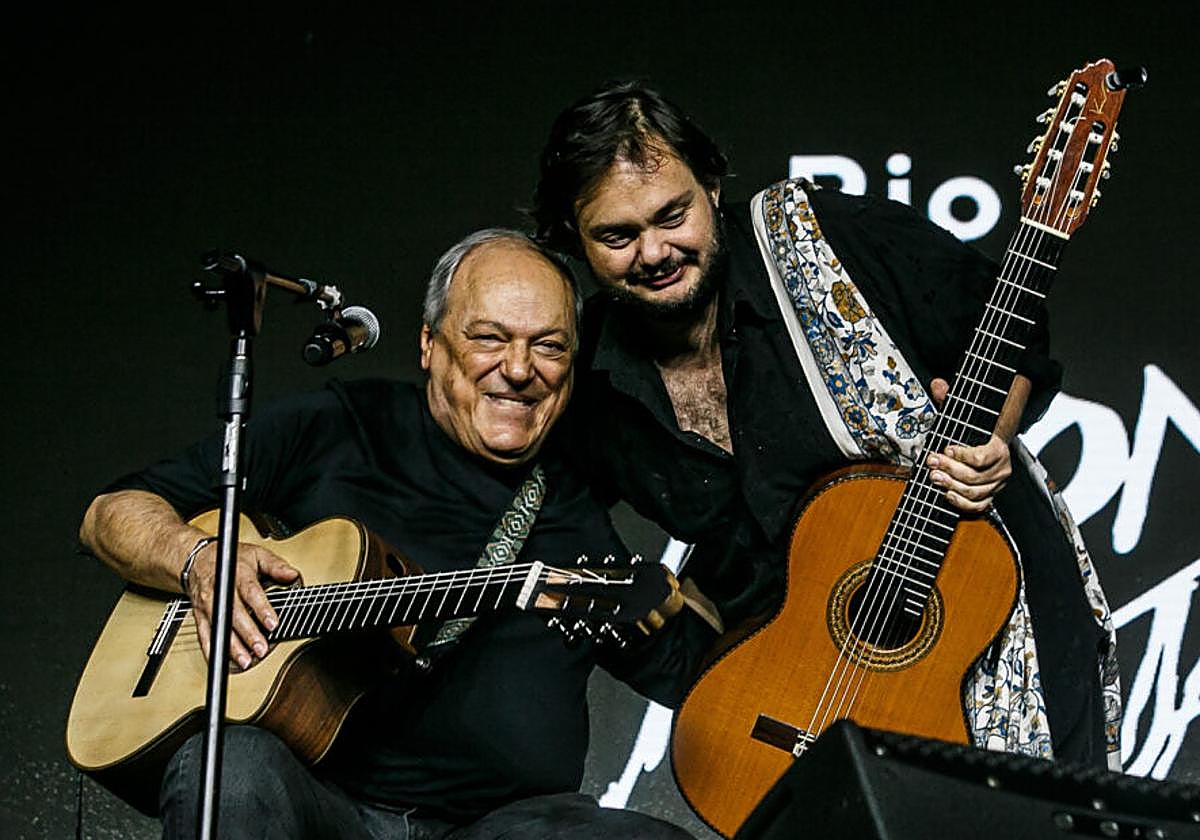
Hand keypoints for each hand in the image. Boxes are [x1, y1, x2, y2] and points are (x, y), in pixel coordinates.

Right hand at [184, 540, 300, 669]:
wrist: (199, 560)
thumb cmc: (232, 559)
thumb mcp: (257, 555)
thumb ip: (276, 566)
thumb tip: (292, 574)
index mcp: (237, 573)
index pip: (251, 592)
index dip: (262, 609)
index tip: (273, 624)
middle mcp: (221, 590)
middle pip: (234, 614)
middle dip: (248, 633)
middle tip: (261, 648)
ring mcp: (208, 604)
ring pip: (218, 628)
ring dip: (231, 646)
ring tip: (246, 660)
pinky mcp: (200, 616)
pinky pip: (204, 636)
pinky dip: (212, 651)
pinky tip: (224, 661)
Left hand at [926, 378, 1012, 512]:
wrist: (987, 446)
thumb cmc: (970, 432)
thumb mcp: (959, 414)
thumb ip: (949, 400)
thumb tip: (938, 384)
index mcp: (998, 448)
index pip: (982, 457)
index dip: (961, 455)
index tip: (944, 449)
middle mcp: (1001, 468)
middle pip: (974, 476)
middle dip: (949, 469)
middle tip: (932, 462)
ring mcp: (996, 485)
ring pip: (974, 492)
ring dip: (951, 485)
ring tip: (933, 476)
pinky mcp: (990, 496)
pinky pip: (978, 506)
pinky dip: (961, 503)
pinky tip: (947, 494)